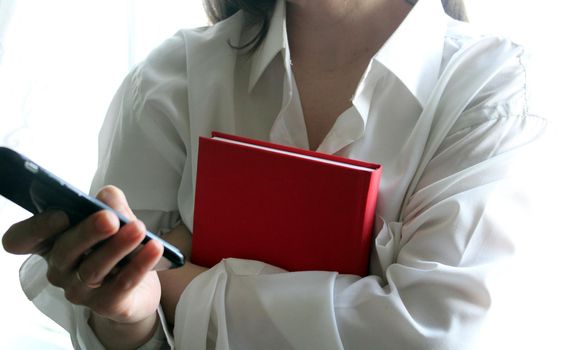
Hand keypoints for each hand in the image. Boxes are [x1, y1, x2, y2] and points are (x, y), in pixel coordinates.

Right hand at [3, 186, 163, 345]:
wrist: (137, 290)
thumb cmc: (115, 247)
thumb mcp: (113, 219)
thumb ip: (109, 204)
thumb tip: (108, 198)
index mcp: (52, 242)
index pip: (21, 239)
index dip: (36, 227)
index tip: (60, 214)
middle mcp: (59, 268)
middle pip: (65, 251)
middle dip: (88, 232)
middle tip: (110, 218)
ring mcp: (79, 290)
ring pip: (94, 268)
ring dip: (118, 247)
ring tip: (139, 229)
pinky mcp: (106, 304)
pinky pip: (122, 284)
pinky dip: (140, 265)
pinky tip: (154, 248)